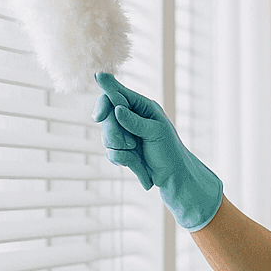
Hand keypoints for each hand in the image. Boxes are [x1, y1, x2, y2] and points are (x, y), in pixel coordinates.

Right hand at [94, 72, 223, 230]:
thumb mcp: (156, 133)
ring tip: (137, 151)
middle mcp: (131, 117)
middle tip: (131, 144)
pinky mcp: (121, 149)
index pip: (116, 94)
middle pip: (106, 116)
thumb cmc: (170, 151)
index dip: (103, 101)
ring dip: (121, 147)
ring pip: (106, 136)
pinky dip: (123, 159)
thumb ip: (135, 121)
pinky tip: (136, 162)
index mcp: (142, 107)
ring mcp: (124, 133)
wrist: (173, 176)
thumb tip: (117, 109)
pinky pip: (110, 152)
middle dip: (115, 132)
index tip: (98, 117)